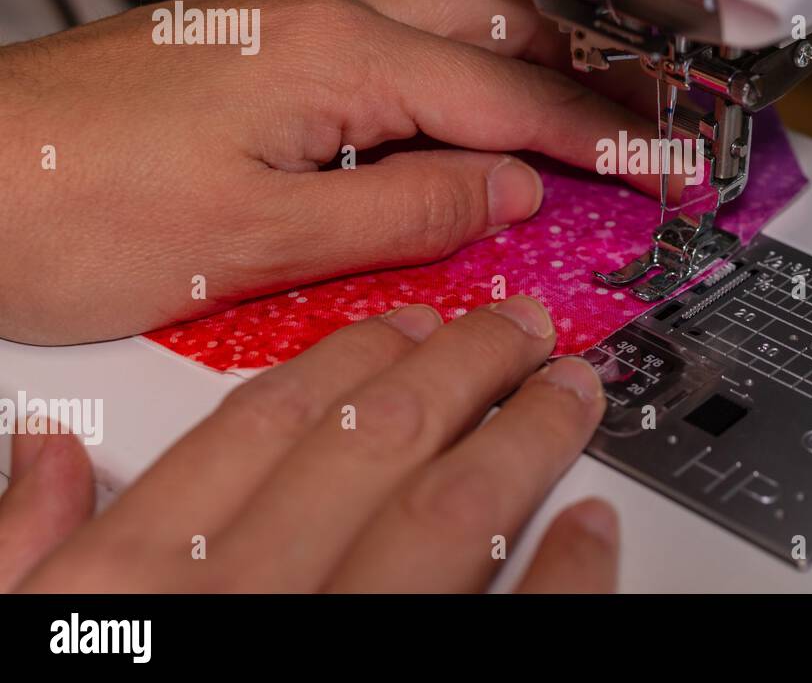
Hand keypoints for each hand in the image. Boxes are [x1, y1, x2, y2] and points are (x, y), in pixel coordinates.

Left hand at [0, 0, 655, 343]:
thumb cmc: (71, 206)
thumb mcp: (260, 242)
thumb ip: (405, 214)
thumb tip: (507, 194)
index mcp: (337, 55)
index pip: (516, 97)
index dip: (605, 135)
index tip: (667, 161)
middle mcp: (318, 11)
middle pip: (500, 23)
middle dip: (588, 69)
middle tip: (650, 119)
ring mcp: (284, 13)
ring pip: (451, 14)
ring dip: (529, 58)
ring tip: (585, 107)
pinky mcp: (256, 33)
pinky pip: (397, 32)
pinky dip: (461, 64)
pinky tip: (469, 102)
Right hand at [2, 296, 617, 592]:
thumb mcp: (25, 648)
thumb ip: (23, 562)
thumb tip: (46, 464)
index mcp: (137, 590)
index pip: (261, 430)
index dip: (350, 364)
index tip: (409, 324)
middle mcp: (244, 611)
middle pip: (373, 448)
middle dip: (459, 368)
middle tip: (518, 329)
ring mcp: (336, 658)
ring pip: (446, 519)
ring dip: (523, 440)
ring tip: (568, 391)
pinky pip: (505, 638)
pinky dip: (561, 579)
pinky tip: (592, 532)